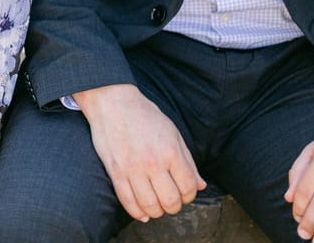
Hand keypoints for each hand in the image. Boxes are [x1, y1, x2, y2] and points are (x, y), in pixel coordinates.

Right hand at [74, 83, 204, 222]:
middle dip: (174, 206)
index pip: (188, 187)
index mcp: (171, 151)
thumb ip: (188, 161)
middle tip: (171, 200)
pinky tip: (142, 212)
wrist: (112, 102)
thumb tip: (200, 185)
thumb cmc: (144, 115)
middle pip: (171, 201)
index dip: (190, 195)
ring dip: (157, 211)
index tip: (184, 192)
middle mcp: (153, 162)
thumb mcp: (173, 133)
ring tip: (157, 205)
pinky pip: (127, 201)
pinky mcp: (115, 172)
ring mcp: (133, 168)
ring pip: (150, 205)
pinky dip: (137, 212)